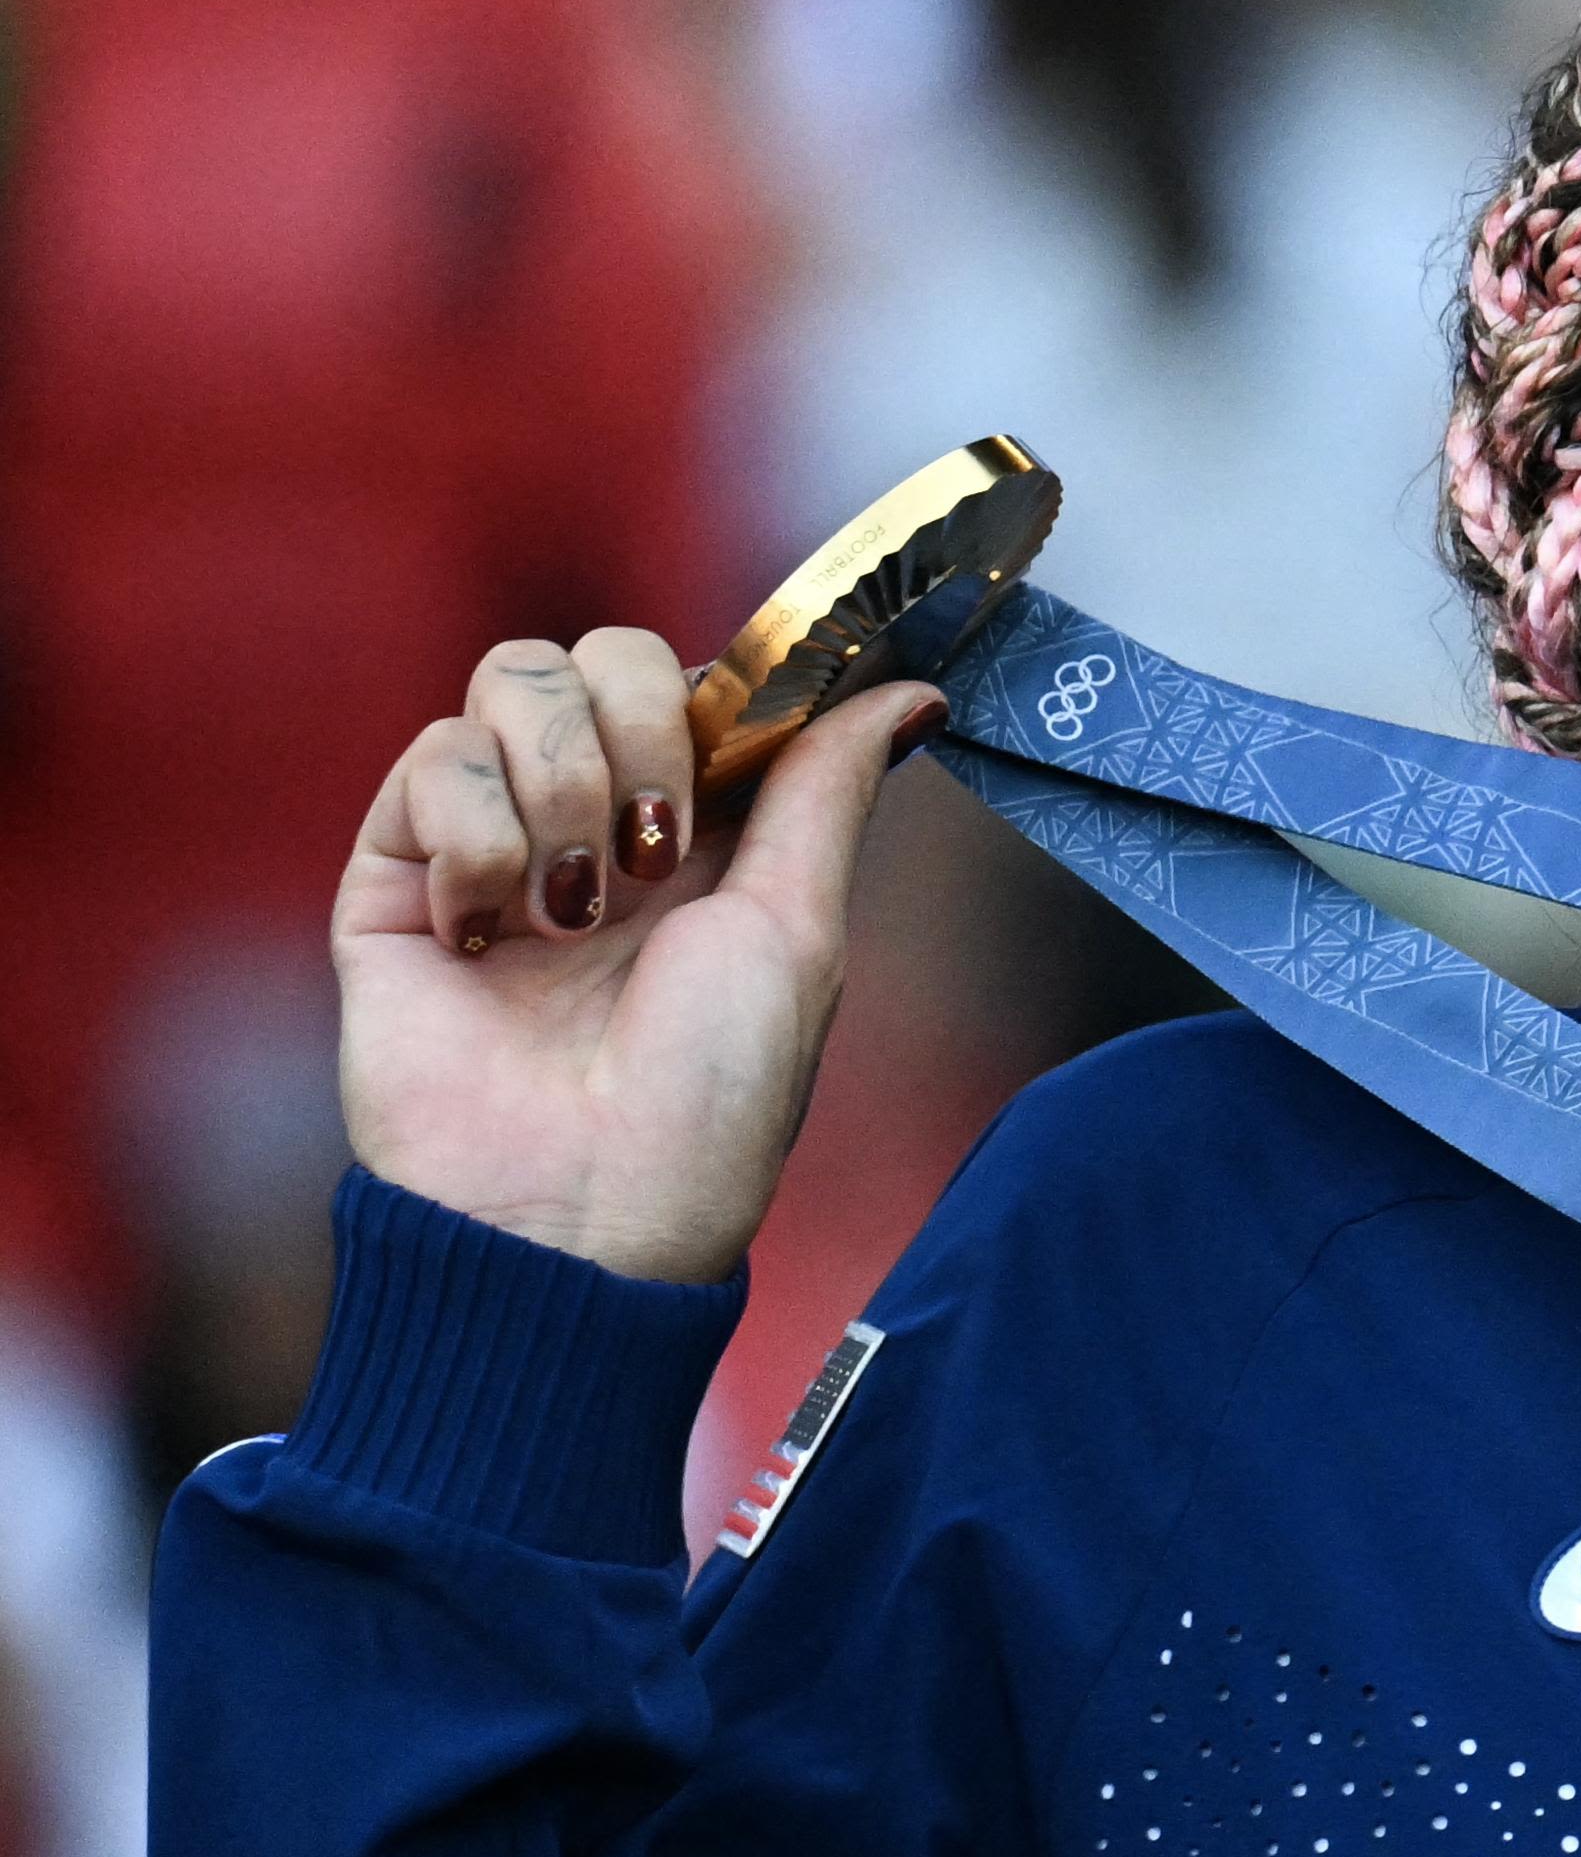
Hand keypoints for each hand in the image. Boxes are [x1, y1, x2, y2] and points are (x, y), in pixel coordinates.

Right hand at [334, 634, 937, 1287]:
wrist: (578, 1205)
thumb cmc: (707, 1095)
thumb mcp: (797, 929)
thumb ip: (825, 790)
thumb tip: (910, 687)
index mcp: (701, 832)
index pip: (691, 678)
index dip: (718, 689)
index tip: (737, 745)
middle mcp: (592, 820)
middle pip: (593, 651)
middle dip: (641, 727)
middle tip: (658, 847)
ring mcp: (490, 838)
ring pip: (509, 681)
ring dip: (562, 784)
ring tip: (578, 909)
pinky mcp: (394, 874)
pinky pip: (430, 761)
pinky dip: (480, 839)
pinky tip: (495, 934)